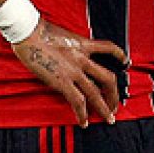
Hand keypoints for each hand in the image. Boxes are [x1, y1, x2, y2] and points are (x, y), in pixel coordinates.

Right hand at [10, 19, 125, 126]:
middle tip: (116, 105)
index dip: (119, 55)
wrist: (28, 32)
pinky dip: (82, 114)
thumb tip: (68, 52)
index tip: (125, 62)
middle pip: (108, 79)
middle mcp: (83, 59)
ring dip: (104, 108)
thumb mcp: (62, 35)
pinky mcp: (62, 81)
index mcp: (84, 45)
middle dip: (114, 94)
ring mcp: (74, 71)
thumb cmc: (38, 30)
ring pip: (96, 93)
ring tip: (108, 118)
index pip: (108, 48)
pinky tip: (84, 122)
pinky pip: (78, 101)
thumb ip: (70, 45)